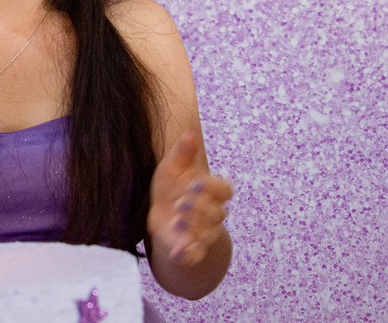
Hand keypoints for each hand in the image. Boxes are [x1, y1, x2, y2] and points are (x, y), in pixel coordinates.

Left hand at [147, 131, 232, 266]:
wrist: (161, 214)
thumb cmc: (171, 186)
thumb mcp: (173, 167)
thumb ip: (183, 152)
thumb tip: (189, 133)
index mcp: (212, 191)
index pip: (226, 190)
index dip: (215, 188)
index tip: (198, 182)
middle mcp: (213, 213)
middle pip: (217, 213)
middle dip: (200, 208)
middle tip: (181, 203)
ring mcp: (204, 231)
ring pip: (207, 233)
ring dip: (194, 229)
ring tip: (177, 221)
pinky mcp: (191, 247)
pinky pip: (196, 254)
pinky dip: (189, 255)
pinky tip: (178, 252)